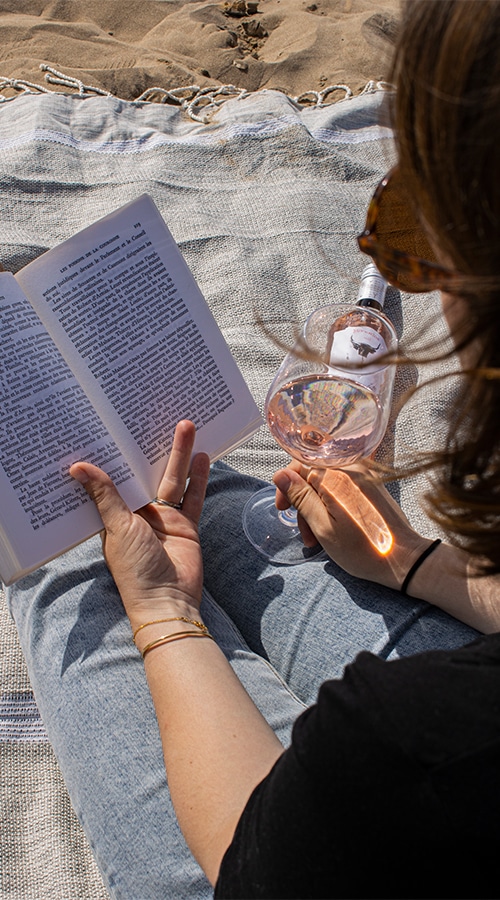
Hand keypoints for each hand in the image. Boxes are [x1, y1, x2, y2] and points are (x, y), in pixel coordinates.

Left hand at [70, 420, 209, 630]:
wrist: (168, 601)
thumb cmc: (135, 570)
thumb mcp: (117, 527)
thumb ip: (104, 495)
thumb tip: (77, 466)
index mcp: (116, 515)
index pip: (117, 478)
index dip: (120, 455)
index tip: (120, 428)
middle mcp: (140, 514)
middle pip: (148, 473)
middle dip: (154, 447)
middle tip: (159, 416)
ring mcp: (164, 519)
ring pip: (173, 480)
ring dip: (180, 455)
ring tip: (186, 426)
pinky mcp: (187, 525)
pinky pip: (193, 497)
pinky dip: (199, 478)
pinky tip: (203, 457)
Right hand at [273, 460, 430, 590]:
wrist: (404, 559)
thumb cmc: (363, 549)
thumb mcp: (323, 526)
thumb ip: (301, 497)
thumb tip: (280, 474)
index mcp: (336, 476)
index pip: (299, 463)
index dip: (286, 485)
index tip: (283, 508)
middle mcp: (351, 468)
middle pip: (314, 474)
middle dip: (303, 501)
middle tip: (303, 532)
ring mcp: (365, 476)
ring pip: (328, 483)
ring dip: (317, 507)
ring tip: (317, 538)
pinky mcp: (373, 486)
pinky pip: (343, 488)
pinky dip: (333, 505)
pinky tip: (333, 528)